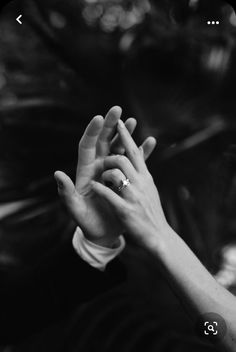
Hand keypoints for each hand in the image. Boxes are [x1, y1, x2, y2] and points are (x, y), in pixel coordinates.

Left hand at [54, 106, 155, 246]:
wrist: (104, 233)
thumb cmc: (87, 221)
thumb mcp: (76, 209)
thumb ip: (67, 193)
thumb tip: (58, 174)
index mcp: (86, 172)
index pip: (87, 146)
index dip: (92, 132)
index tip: (99, 118)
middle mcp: (99, 169)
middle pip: (105, 142)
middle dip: (111, 126)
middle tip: (117, 109)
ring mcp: (114, 174)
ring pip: (120, 149)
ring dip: (126, 135)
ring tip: (133, 121)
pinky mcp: (127, 181)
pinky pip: (135, 163)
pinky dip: (142, 151)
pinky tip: (150, 141)